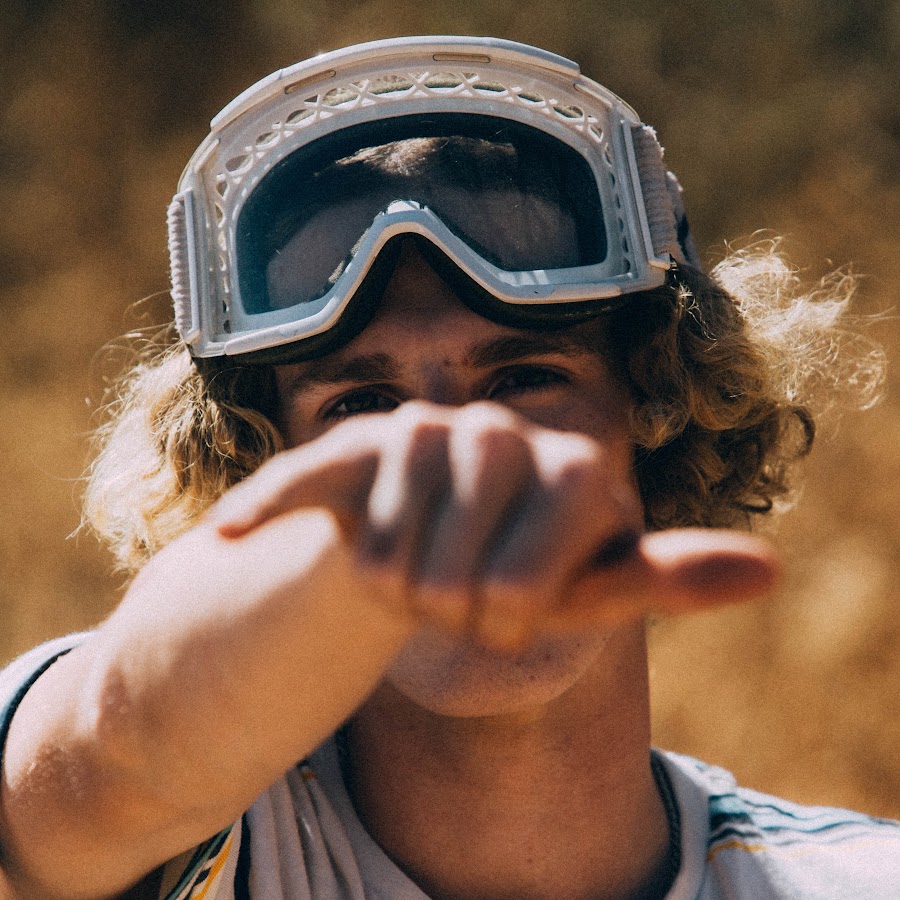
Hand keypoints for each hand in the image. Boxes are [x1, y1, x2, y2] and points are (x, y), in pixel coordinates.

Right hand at [210, 400, 777, 650]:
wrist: (451, 546)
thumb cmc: (529, 572)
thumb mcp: (594, 587)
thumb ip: (668, 576)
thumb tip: (770, 569)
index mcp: (567, 462)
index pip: (520, 582)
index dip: (514, 610)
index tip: (516, 603)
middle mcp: (496, 432)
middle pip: (447, 575)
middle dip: (449, 609)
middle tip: (460, 591)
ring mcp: (417, 432)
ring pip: (379, 556)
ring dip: (389, 592)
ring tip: (413, 572)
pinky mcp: (348, 448)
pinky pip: (303, 483)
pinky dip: (271, 512)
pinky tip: (230, 538)